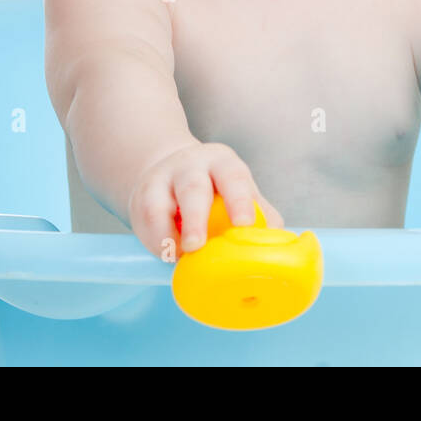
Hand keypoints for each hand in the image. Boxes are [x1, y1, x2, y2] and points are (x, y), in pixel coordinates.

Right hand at [127, 141, 284, 260]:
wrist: (167, 168)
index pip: (234, 178)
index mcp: (223, 164)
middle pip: (194, 188)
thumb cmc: (213, 188)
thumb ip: (259, 212)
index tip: (244, 224)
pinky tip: (166, 253)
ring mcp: (163, 179)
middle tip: (198, 245)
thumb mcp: (237, 190)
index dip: (240, 201)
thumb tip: (277, 240)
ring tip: (177, 255)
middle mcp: (192, 166)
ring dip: (168, 234)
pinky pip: (147, 220)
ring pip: (161, 204)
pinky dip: (156, 240)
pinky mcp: (142, 196)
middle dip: (196, 218)